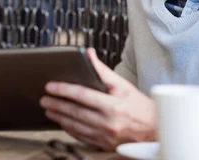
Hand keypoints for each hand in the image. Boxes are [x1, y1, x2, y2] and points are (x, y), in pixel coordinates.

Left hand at [40, 48, 156, 149]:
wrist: (155, 130)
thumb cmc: (139, 106)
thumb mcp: (122, 85)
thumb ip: (102, 70)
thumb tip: (88, 54)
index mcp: (113, 106)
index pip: (82, 95)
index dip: (64, 90)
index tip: (50, 86)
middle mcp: (108, 122)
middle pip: (75, 112)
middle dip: (56, 104)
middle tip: (43, 99)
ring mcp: (105, 136)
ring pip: (75, 126)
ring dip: (59, 117)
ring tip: (48, 109)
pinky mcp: (104, 144)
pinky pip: (81, 137)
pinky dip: (69, 129)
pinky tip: (62, 122)